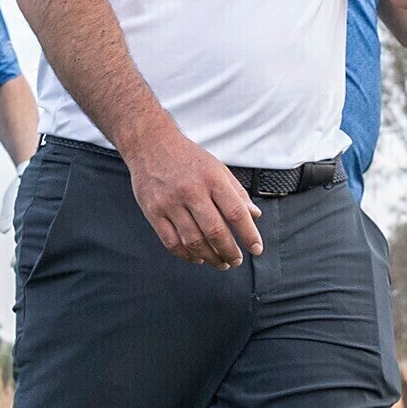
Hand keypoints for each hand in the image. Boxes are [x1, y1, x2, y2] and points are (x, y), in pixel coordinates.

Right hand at [125, 125, 262, 268]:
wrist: (150, 144)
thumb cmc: (188, 158)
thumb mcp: (217, 168)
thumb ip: (237, 192)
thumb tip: (255, 215)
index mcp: (212, 179)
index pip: (236, 212)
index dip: (248, 234)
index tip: (256, 249)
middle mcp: (191, 191)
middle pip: (215, 231)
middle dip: (229, 252)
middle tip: (236, 261)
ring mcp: (170, 203)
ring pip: (193, 241)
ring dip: (210, 257)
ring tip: (220, 263)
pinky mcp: (153, 212)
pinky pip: (171, 242)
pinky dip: (186, 255)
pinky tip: (197, 258)